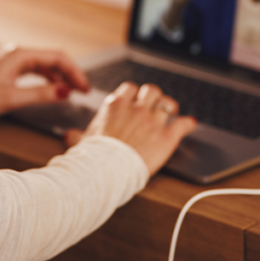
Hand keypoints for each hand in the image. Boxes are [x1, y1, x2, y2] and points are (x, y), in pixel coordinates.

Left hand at [0, 46, 89, 120]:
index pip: (57, 57)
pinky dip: (49, 79)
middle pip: (54, 59)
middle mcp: (19, 54)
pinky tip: (56, 89)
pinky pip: (37, 70)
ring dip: (61, 77)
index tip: (84, 87)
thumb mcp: (12, 98)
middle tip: (84, 91)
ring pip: (46, 65)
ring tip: (74, 91)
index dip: (74, 71)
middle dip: (71, 73)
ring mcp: (15, 60)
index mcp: (21, 56)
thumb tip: (66, 92)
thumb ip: (40, 94)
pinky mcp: (11, 69)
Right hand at [65, 82, 196, 175]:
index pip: (129, 89)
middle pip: (151, 90)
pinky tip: (190, 123)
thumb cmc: (92, 158)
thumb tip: (69, 136)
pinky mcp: (167, 138)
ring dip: (170, 108)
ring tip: (171, 111)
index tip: (134, 100)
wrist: (106, 171)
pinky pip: (182, 124)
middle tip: (154, 105)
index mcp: (115, 106)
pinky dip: (187, 123)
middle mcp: (136, 109)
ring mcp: (153, 122)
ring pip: (168, 104)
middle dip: (154, 97)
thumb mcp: (81, 143)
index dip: (133, 94)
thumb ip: (78, 136)